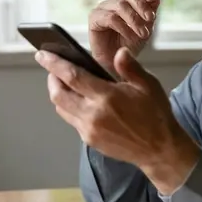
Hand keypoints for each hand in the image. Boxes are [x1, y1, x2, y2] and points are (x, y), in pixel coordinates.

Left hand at [35, 47, 199, 194]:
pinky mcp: (90, 140)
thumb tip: (118, 52)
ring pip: (61, 108)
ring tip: (65, 83)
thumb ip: (130, 67)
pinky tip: (79, 101)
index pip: (72, 76)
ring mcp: (89, 130)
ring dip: (58, 93)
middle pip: (58, 94)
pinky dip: (69, 107)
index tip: (42, 54)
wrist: (159, 149)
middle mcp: (93, 114)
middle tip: (54, 68)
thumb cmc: (155, 114)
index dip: (54, 64)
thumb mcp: (148, 85)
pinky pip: (72, 120)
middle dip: (51, 78)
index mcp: (107, 97)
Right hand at [89, 0, 159, 71]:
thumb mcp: (146, 27)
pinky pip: (110, 17)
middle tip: (151, 19)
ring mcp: (103, 7)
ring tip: (143, 34)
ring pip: (120, 6)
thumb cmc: (131, 43)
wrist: (116, 61)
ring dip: (135, 20)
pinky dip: (123, 27)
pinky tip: (130, 36)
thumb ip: (150, 12)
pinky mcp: (94, 17)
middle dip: (142, 5)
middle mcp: (115, 0)